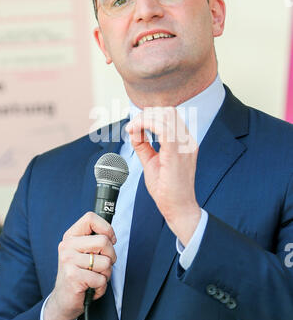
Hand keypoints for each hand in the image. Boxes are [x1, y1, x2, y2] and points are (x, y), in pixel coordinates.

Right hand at [44, 211, 116, 319]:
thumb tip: (112, 235)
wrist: (63, 300)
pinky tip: (90, 287)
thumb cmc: (79, 274)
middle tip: (102, 265)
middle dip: (111, 256)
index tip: (110, 240)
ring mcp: (68, 261)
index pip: (90, 218)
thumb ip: (95, 240)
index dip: (106, 228)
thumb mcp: (84, 252)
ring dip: (106, 274)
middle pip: (103, 241)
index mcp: (70, 236)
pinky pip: (101, 279)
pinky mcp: (73, 277)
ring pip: (106, 262)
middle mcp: (67, 246)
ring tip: (94, 277)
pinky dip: (101, 287)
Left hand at [126, 107, 200, 245]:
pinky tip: (135, 132)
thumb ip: (144, 146)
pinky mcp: (177, 153)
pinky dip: (146, 125)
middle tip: (131, 127)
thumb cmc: (167, 189)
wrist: (177, 209)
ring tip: (132, 130)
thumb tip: (134, 132)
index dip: (149, 115)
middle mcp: (187, 141)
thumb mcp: (152, 162)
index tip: (134, 127)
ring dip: (144, 118)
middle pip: (168, 111)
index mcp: (184, 142)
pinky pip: (163, 128)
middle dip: (146, 114)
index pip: (170, 115)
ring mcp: (185, 146)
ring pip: (165, 115)